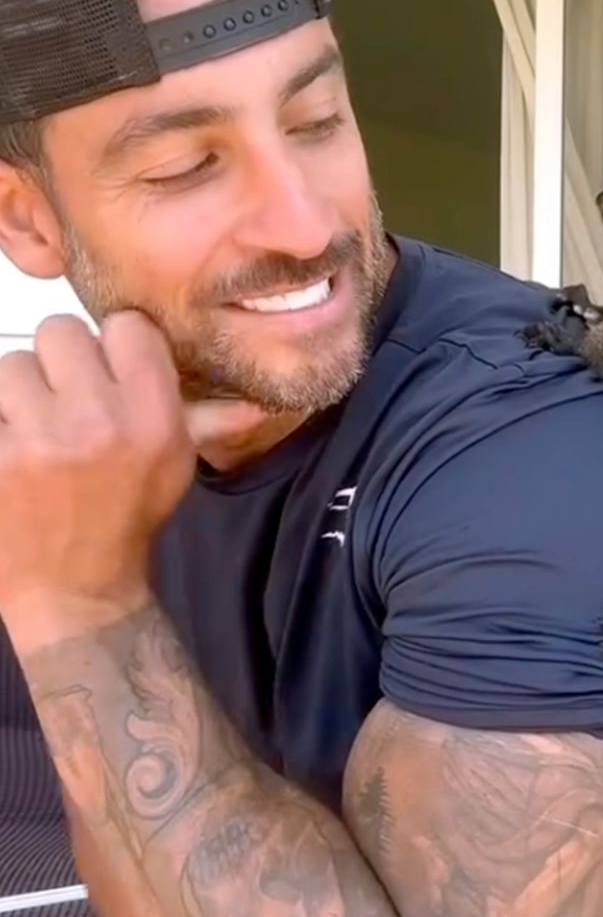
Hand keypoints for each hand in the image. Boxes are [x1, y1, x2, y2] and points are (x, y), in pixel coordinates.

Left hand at [0, 311, 194, 640]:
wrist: (75, 590)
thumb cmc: (128, 520)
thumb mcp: (176, 468)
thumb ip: (207, 421)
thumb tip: (262, 401)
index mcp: (153, 419)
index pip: (126, 326)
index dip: (115, 345)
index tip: (111, 371)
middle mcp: (100, 422)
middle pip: (59, 331)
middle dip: (61, 364)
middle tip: (66, 402)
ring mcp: (39, 439)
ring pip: (13, 364)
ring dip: (20, 393)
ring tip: (35, 430)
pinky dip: (0, 427)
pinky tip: (15, 454)